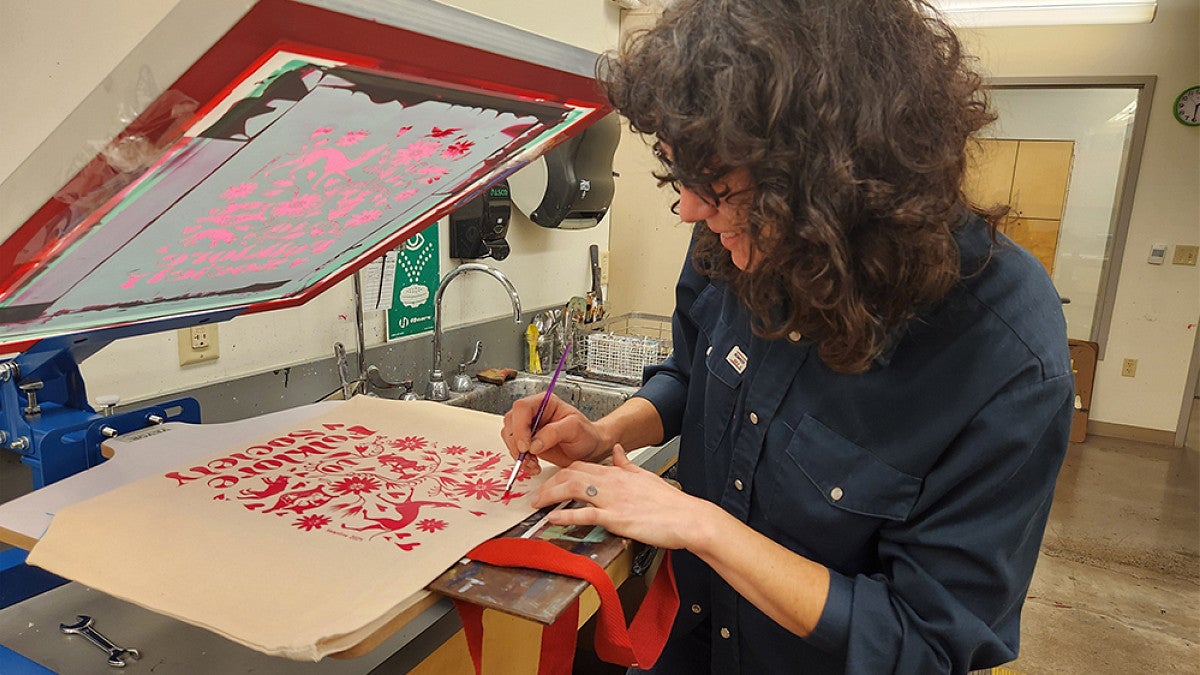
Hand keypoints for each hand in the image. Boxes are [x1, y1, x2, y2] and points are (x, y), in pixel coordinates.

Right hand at [501, 393, 607, 475]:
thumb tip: (534, 444)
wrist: (589, 448)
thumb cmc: (586, 434)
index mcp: (545, 403)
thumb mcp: (575, 429)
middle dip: (516, 442)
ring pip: (509, 436)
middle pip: (511, 422)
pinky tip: (533, 466)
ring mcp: (529, 428)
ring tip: (533, 463)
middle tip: (528, 457)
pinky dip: (521, 460)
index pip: (522, 408)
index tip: (526, 445)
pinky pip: (515, 449)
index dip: (520, 426)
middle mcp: (534, 413)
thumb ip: (554, 433)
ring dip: (518, 453)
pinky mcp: (528, 442)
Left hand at [531, 444, 705, 550]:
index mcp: (617, 473)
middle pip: (571, 474)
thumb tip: (618, 450)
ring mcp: (612, 499)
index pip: (582, 466)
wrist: (688, 518)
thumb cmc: (670, 503)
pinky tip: (552, 518)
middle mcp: (612, 482)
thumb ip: (627, 463)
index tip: (552, 480)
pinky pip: (585, 514)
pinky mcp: (616, 518)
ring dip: (551, 495)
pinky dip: (565, 515)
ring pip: (573, 489)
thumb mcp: (645, 475)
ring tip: (537, 503)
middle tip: (536, 494)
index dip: (562, 472)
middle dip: (550, 483)